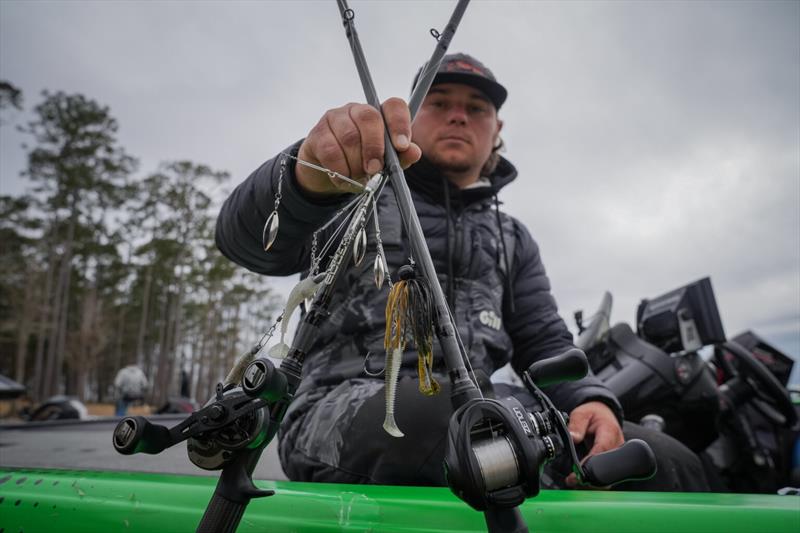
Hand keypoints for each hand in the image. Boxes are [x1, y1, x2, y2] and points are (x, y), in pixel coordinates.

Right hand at [296, 98, 421, 195]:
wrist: (329, 173)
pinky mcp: (317, 132)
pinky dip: (339, 169)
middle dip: (374, 147)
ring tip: (356, 176)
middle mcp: (357, 110)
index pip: (394, 106)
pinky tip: (342, 177)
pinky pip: (330, 150)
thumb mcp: (384, 165)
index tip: (401, 146)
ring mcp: (335, 118)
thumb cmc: (362, 164)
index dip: (399, 124)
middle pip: (369, 117)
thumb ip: (400, 158)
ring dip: (355, 163)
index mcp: (380, 114)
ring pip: (349, 136)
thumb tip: (414, 151)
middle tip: (374, 169)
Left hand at [565, 401, 623, 487]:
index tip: (578, 473)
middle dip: (590, 477)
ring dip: (592, 481)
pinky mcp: (615, 462)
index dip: (589, 464)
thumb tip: (573, 438)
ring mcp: (618, 455)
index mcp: (609, 432)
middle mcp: (617, 446)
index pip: (602, 450)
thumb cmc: (593, 415)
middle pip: (607, 467)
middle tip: (572, 480)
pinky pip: (607, 475)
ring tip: (575, 481)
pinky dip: (595, 480)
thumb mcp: (582, 413)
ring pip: (609, 475)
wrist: (604, 415)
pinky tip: (583, 480)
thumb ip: (576, 424)